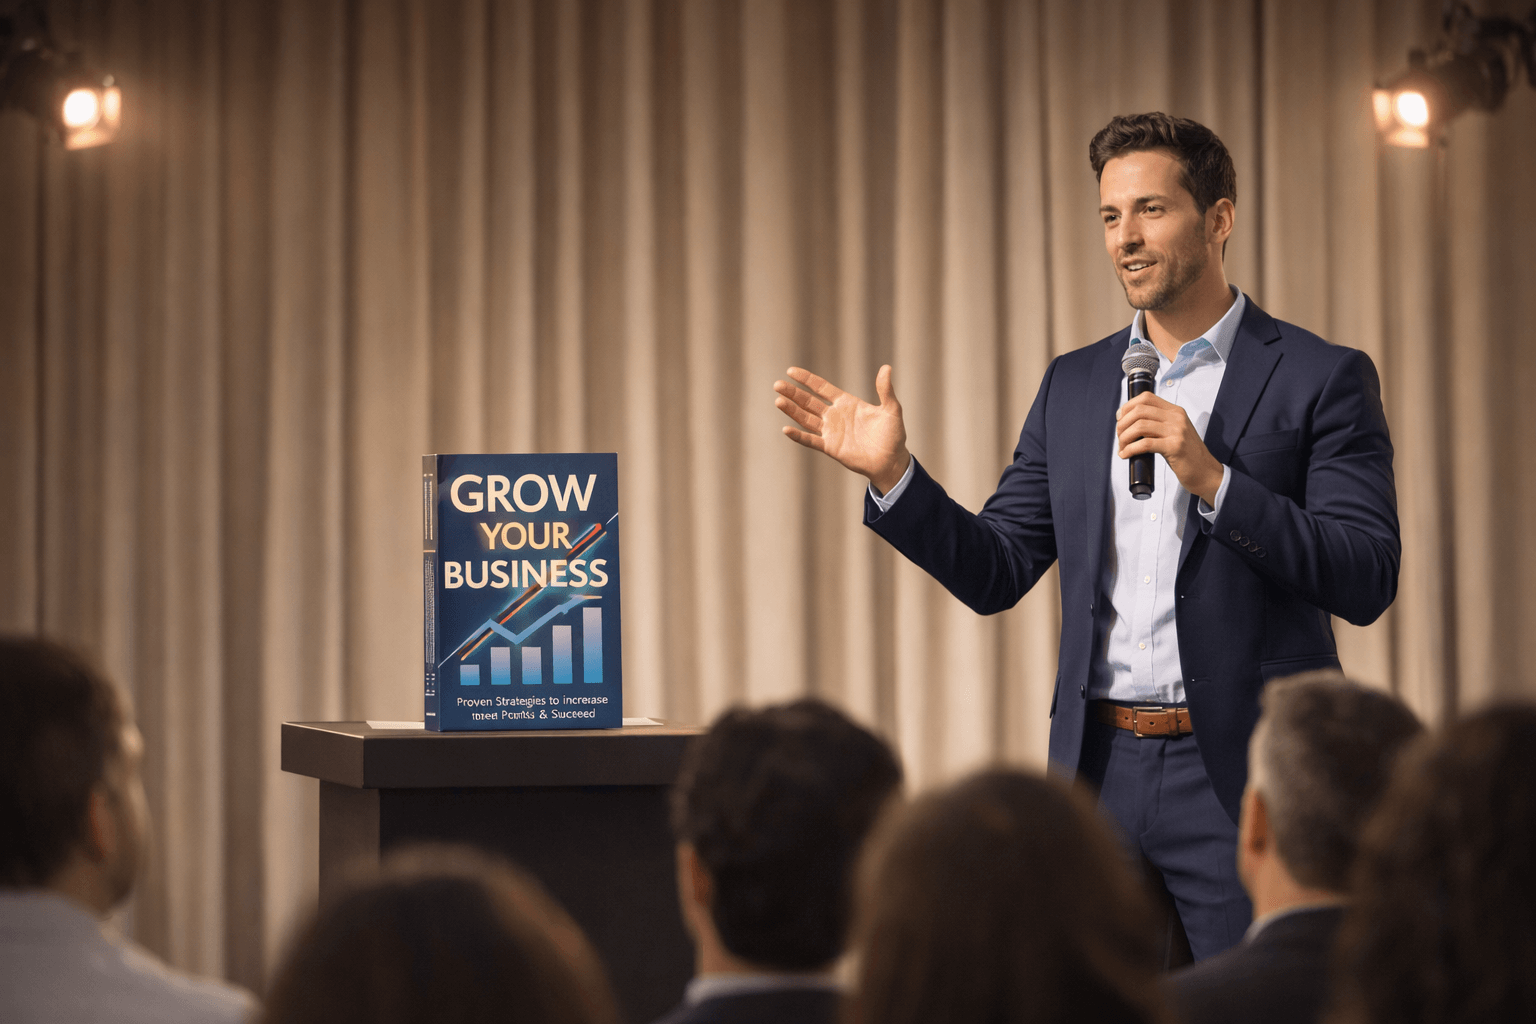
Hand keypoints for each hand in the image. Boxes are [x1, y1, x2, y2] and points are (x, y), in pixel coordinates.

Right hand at [774, 364, 910, 493]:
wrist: (891, 461)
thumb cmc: (893, 435)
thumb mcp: (891, 410)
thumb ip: (886, 390)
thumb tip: (886, 367)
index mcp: (846, 403)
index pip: (821, 387)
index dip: (806, 379)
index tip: (790, 371)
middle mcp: (835, 416)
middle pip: (808, 401)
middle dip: (793, 393)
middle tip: (777, 384)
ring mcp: (831, 432)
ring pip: (806, 418)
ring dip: (792, 410)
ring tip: (778, 400)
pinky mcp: (831, 448)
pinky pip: (811, 440)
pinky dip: (799, 436)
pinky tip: (787, 429)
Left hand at [1116, 392, 1224, 504]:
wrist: (1205, 472)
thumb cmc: (1186, 455)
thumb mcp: (1174, 432)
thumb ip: (1157, 424)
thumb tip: (1128, 423)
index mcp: (1175, 411)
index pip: (1146, 397)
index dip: (1128, 407)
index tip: (1120, 420)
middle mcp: (1176, 418)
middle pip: (1139, 410)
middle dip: (1123, 424)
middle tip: (1119, 437)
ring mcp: (1177, 431)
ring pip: (1140, 426)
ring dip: (1124, 437)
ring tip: (1122, 447)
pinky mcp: (1175, 447)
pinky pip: (1145, 444)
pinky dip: (1130, 449)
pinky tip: (1125, 455)